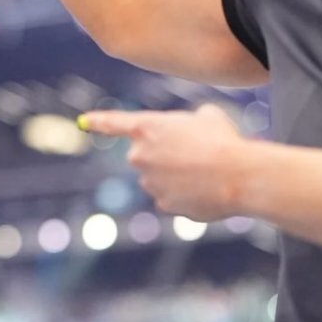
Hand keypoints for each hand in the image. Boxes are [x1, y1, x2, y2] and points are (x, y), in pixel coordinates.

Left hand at [77, 104, 250, 222]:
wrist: (237, 177)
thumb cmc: (224, 140)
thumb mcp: (207, 116)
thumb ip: (187, 123)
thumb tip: (191, 134)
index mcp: (146, 128)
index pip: (114, 123)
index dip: (98, 121)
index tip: (83, 121)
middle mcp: (139, 156)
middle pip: (146, 155)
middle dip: (165, 155)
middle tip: (196, 153)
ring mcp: (149, 183)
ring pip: (160, 178)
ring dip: (178, 175)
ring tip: (207, 172)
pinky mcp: (163, 205)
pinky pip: (172, 198)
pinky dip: (187, 195)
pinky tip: (206, 191)